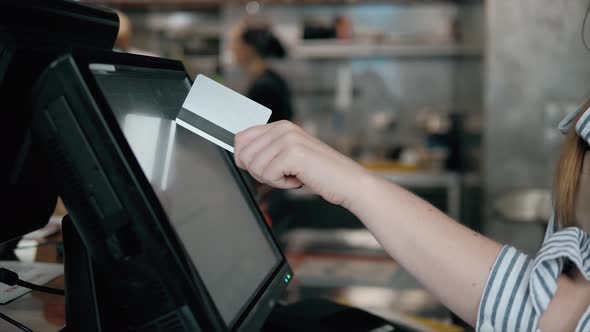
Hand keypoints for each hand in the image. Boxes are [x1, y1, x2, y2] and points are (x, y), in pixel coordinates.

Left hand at [234, 121, 371, 208]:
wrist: (348, 182)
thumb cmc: (320, 173)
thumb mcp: (289, 157)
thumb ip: (267, 151)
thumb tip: (240, 156)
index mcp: (281, 126)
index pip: (241, 138)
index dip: (245, 160)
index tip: (264, 169)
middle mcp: (283, 128)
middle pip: (243, 154)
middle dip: (259, 172)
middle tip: (282, 174)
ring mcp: (287, 139)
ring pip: (254, 166)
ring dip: (272, 179)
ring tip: (294, 175)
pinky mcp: (292, 153)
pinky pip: (267, 175)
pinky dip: (282, 184)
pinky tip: (299, 179)